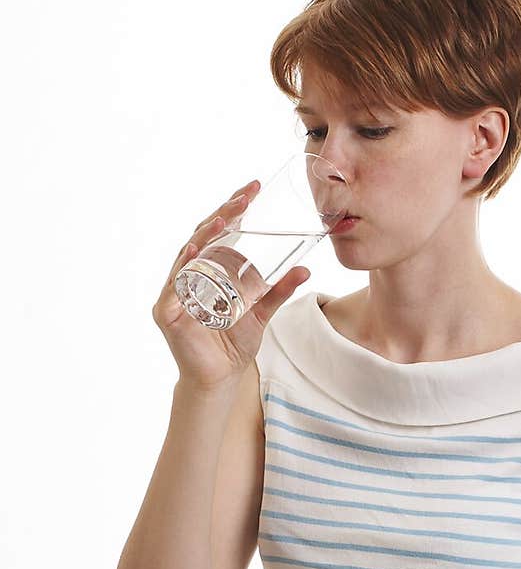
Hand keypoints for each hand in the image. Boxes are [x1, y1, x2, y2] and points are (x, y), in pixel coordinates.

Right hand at [152, 178, 311, 390]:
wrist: (221, 379)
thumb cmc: (233, 344)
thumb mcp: (262, 313)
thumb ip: (279, 291)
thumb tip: (305, 269)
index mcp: (209, 269)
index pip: (219, 231)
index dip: (234, 208)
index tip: (253, 189)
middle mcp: (189, 275)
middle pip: (202, 236)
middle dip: (223, 213)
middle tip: (245, 199)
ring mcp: (175, 292)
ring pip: (187, 256)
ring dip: (205, 236)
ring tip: (224, 219)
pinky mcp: (167, 312)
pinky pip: (174, 287)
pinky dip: (183, 270)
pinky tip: (195, 254)